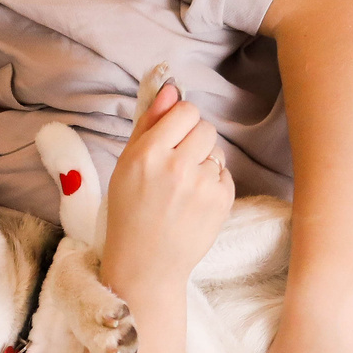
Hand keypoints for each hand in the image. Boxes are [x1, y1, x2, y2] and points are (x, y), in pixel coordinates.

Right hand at [99, 82, 232, 300]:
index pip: (185, 110)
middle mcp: (176, 166)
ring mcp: (202, 185)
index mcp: (148, 153)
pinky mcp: (221, 202)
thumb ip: (149, 123)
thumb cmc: (130, 211)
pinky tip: (194, 203)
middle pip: (205, 128)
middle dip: (194, 141)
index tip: (173, 137)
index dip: (181, 121)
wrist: (146, 264)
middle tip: (177, 167)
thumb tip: (171, 88)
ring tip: (183, 190)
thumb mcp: (127, 165)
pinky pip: (225, 175)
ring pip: (217, 152)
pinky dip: (213, 185)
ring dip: (204, 164)